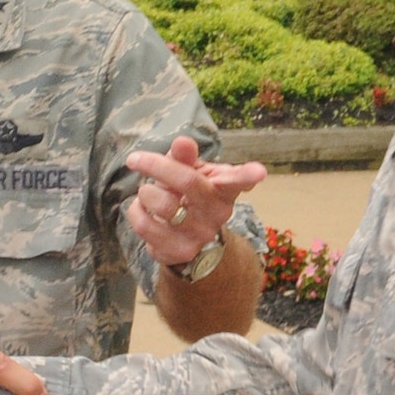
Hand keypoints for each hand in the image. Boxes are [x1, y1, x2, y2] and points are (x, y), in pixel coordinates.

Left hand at [125, 138, 265, 267]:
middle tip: (135, 159)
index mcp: (223, 189)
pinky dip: (135, 211)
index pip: (237, 181)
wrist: (188, 240)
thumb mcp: (191, 173)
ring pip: (161, 203)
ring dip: (144, 192)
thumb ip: (185, 157)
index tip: (260, 172)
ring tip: (147, 193)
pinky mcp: (178, 252)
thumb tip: (182, 142)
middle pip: (186, 180)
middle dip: (155, 165)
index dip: (248, 175)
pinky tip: (142, 210)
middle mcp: (217, 214)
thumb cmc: (190, 196)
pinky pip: (145, 225)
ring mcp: (199, 236)